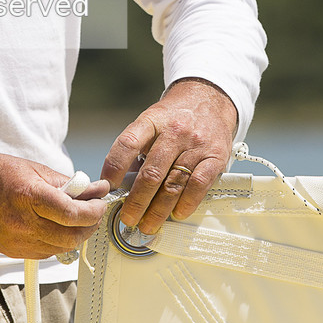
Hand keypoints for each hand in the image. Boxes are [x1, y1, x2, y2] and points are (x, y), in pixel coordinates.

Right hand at [0, 150, 109, 259]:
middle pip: (70, 236)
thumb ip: (66, 183)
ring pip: (60, 249)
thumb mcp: (35, 169)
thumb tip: (92, 190)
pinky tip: (58, 229)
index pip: (72, 213)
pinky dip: (57, 243)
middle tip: (94, 213)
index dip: (93, 211)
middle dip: (89, 226)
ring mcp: (16, 240)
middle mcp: (23, 223)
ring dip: (75, 236)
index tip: (100, 204)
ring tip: (78, 221)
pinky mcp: (12, 251)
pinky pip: (45, 254)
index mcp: (29, 197)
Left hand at [101, 78, 237, 235]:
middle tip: (128, 218)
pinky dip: (186, 203)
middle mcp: (174, 131)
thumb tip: (120, 185)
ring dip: (158, 210)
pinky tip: (177, 214)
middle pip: (151, 173)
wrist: (210, 98)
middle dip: (137, 201)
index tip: (107, 188)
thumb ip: (137, 149)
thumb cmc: (174, 117)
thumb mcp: (152, 122)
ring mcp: (196, 144)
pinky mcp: (216, 156)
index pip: (128, 143)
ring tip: (147, 225)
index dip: (114, 168)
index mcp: (152, 120)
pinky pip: (199, 185)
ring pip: (174, 184)